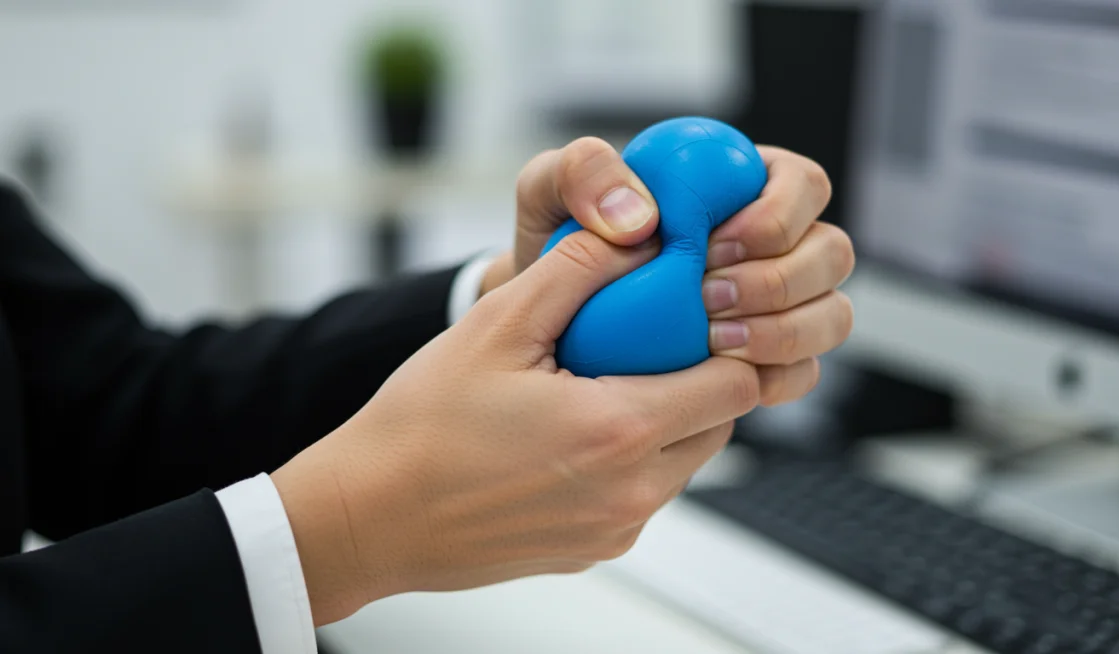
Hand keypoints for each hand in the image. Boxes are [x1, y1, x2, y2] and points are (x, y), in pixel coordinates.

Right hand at [271, 230, 760, 624]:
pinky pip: (644, 495)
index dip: (726, 342)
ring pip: (684, 460)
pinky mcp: (595, 550)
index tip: (692, 316)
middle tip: (640, 343)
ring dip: (664, 419)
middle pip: (720, 422)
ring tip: (598, 385)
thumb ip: (578, 268)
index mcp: (619, 430)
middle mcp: (631, 492)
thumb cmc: (422, 427)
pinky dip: (629, 461)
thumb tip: (635, 233)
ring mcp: (615, 529)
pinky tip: (571, 435)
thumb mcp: (497, 322)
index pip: (737, 383)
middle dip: (696, 376)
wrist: (370, 517)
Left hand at [485, 140, 854, 406]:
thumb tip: (642, 215)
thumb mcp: (550, 192)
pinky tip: (726, 381)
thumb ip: (581, 174)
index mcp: (742, 188)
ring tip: (714, 341)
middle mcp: (774, 246)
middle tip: (710, 300)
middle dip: (782, 280)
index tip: (715, 245)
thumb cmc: (559, 248)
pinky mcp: (766, 360)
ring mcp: (779, 306)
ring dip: (786, 331)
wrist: (548, 324)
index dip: (778, 214)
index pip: (802, 185)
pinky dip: (775, 378)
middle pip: (833, 253)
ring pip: (832, 315)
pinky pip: (802, 372)